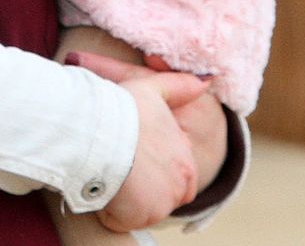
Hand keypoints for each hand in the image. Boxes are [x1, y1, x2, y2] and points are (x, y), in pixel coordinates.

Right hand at [87, 63, 204, 231]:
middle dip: (145, 189)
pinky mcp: (138, 216)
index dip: (157, 169)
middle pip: (163, 196)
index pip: (180, 177)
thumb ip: (180, 87)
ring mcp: (159, 204)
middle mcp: (179, 185)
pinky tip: (104, 188)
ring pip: (144, 210)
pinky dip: (112, 211)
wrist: (100, 130)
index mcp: (185, 160)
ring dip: (128, 200)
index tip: (137, 158)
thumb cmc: (124, 109)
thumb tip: (204, 82)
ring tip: (111, 176)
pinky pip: (123, 221)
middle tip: (123, 169)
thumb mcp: (154, 89)